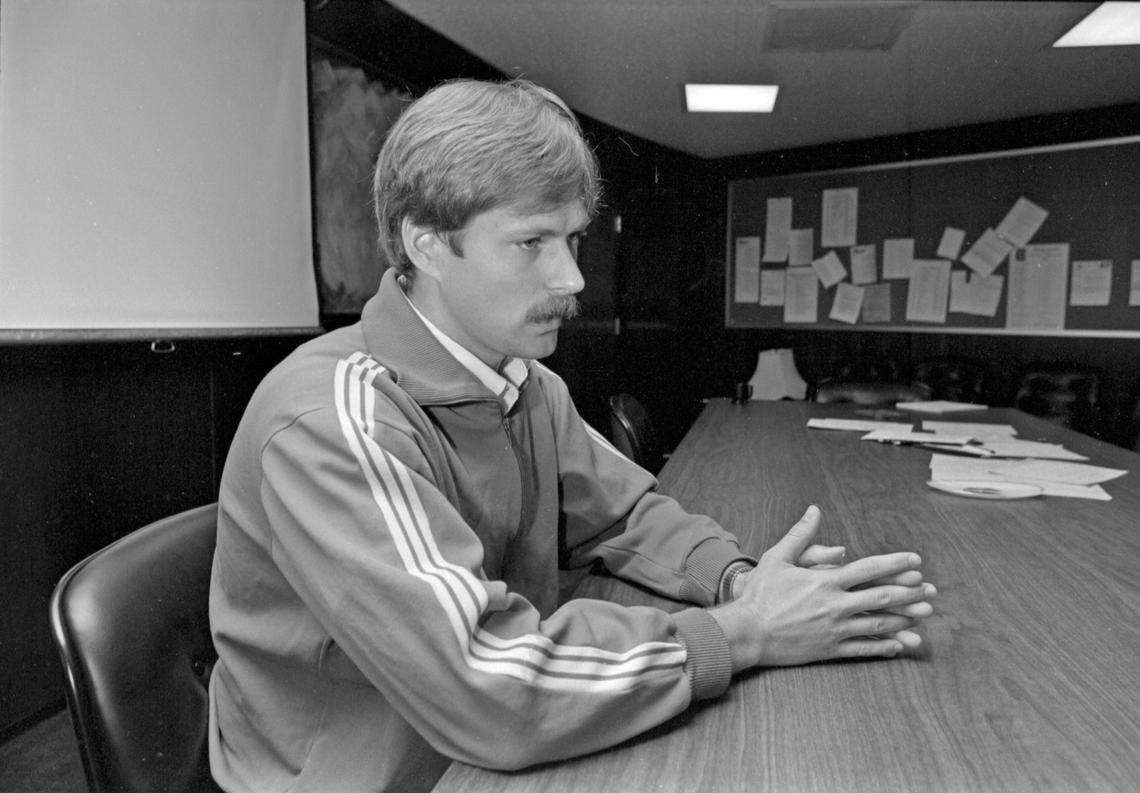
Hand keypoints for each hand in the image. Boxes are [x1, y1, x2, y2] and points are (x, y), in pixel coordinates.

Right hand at [712, 505, 933, 671]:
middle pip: (881, 597)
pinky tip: (899, 645)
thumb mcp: (777, 558)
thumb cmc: (760, 593)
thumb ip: (800, 534)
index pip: (868, 569)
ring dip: (903, 619)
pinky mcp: (829, 649)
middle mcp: (834, 605)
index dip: (895, 564)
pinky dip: (883, 647)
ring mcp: (834, 629)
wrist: (747, 631)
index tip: (915, 561)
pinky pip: (862, 649)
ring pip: (877, 624)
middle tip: (931, 591)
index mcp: (825, 581)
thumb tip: (814, 510)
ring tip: (923, 616)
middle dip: (909, 593)